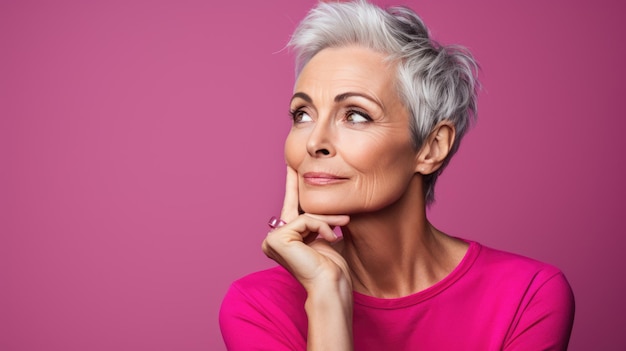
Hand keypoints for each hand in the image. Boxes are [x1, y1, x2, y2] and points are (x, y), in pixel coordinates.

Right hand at [262, 166, 350, 292]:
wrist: (331, 286)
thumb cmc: (332, 268)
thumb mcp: (325, 236)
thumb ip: (319, 221)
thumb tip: (323, 198)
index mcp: (285, 239)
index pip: (293, 210)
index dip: (293, 187)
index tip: (293, 167)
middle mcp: (274, 239)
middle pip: (294, 207)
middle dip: (295, 182)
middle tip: (294, 160)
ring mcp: (272, 240)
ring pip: (305, 214)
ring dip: (328, 219)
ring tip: (344, 224)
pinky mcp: (277, 239)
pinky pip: (305, 220)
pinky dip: (322, 226)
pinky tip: (331, 236)